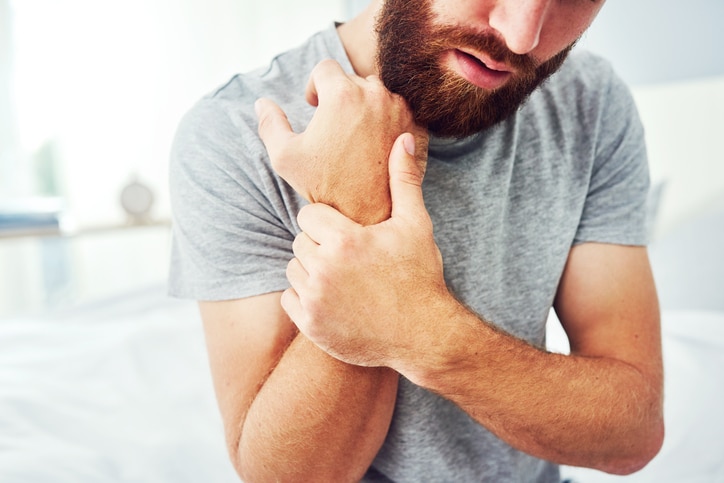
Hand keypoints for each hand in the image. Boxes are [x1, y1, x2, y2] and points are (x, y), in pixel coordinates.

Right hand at [256, 59, 428, 224]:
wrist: (368, 214)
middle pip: (353, 79)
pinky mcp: (416, 126)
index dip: (315, 85)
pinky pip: (398, 111)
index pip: (326, 68)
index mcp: (343, 94)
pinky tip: (375, 144)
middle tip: (334, 126)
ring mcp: (400, 109)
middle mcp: (376, 94)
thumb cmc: (325, 187)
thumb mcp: (286, 158)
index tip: (315, 106)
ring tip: (354, 135)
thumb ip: (270, 125)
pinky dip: (387, 120)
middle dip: (341, 97)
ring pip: (378, 94)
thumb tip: (261, 103)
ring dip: (365, 107)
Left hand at [281, 133, 450, 367]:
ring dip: (311, 271)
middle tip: (349, 259)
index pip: (309, 215)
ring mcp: (315, 299)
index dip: (328, 223)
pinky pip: (289, 299)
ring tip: (343, 279)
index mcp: (344, 239)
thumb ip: (403, 180)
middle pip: (300, 241)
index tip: (349, 235)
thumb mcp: (415, 225)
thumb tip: (401, 138)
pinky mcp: (310, 325)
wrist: (424, 335)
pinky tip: (334, 300)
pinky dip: (306, 299)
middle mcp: (324, 268)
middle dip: (320, 246)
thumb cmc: (420, 276)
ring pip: (293, 269)